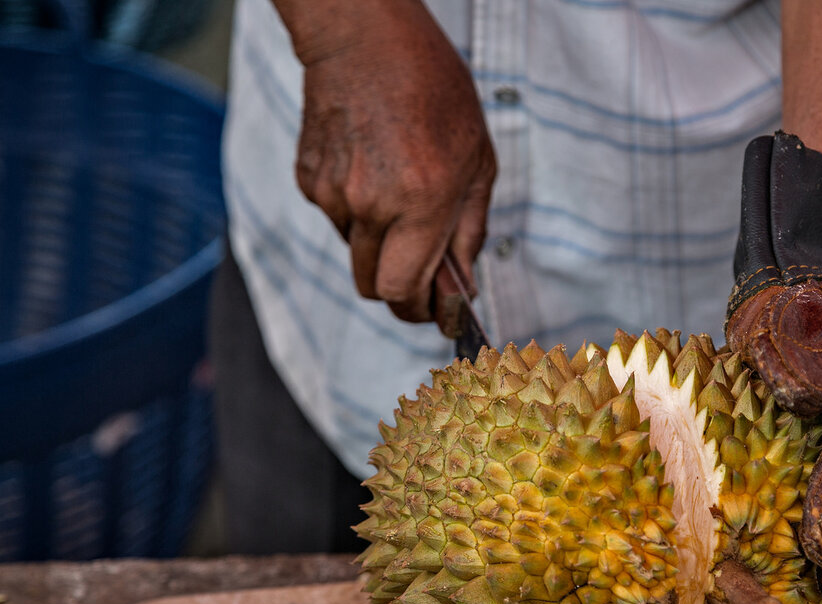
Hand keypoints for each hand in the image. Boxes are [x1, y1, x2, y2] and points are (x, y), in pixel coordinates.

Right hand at [288, 0, 495, 329]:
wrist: (365, 39)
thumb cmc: (433, 91)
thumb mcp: (477, 161)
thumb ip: (469, 231)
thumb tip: (462, 286)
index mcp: (421, 202)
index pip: (404, 292)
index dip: (420, 311)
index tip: (436, 312)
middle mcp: (371, 205)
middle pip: (374, 287)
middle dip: (401, 289)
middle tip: (424, 275)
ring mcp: (333, 194)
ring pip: (355, 256)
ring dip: (381, 249)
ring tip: (402, 201)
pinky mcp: (309, 181)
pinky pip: (336, 221)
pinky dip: (357, 215)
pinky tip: (374, 173)